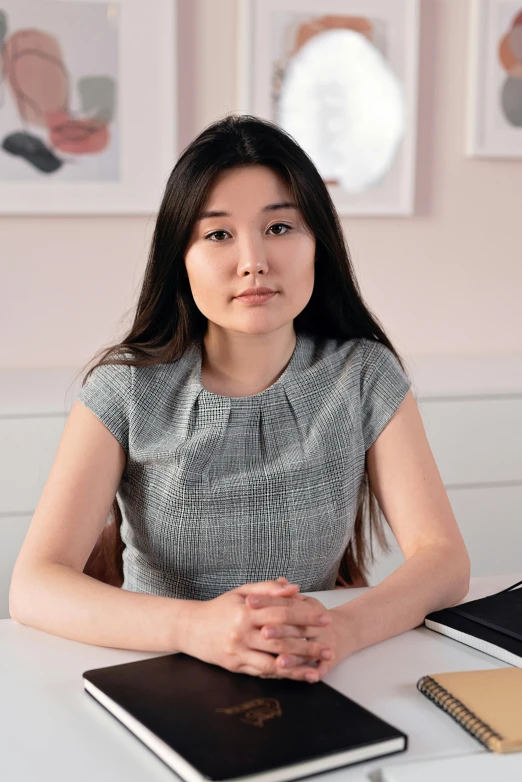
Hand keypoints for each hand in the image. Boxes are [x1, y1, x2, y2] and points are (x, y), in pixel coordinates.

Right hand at [181, 578, 332, 680]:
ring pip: (274, 661)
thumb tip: (295, 588)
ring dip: (299, 665)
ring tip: (319, 666)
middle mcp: (242, 632)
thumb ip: (268, 589)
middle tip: (329, 647)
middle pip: (282, 639)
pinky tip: (297, 675)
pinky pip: (262, 672)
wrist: (189, 628)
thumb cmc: (219, 608)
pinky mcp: (235, 666)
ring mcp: (239, 651)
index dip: (305, 615)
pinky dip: (282, 674)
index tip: (325, 618)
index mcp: (246, 610)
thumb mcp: (242, 592)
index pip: (282, 612)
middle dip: (308, 643)